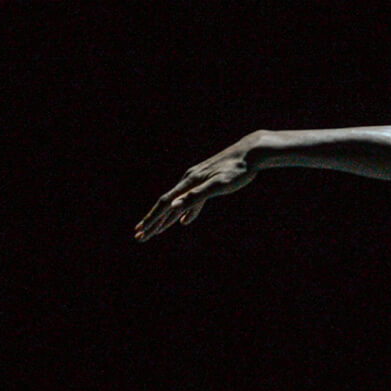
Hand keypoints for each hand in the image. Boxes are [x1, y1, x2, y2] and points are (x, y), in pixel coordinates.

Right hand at [135, 134, 263, 240]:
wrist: (250, 153)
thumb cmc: (236, 170)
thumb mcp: (218, 185)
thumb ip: (196, 196)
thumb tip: (173, 206)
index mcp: (189, 183)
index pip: (165, 205)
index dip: (152, 220)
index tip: (141, 233)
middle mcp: (189, 181)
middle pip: (166, 205)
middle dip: (153, 223)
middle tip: (140, 237)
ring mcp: (197, 181)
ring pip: (177, 204)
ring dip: (166, 219)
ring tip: (155, 232)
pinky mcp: (206, 183)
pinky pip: (191, 202)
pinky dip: (185, 213)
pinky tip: (182, 221)